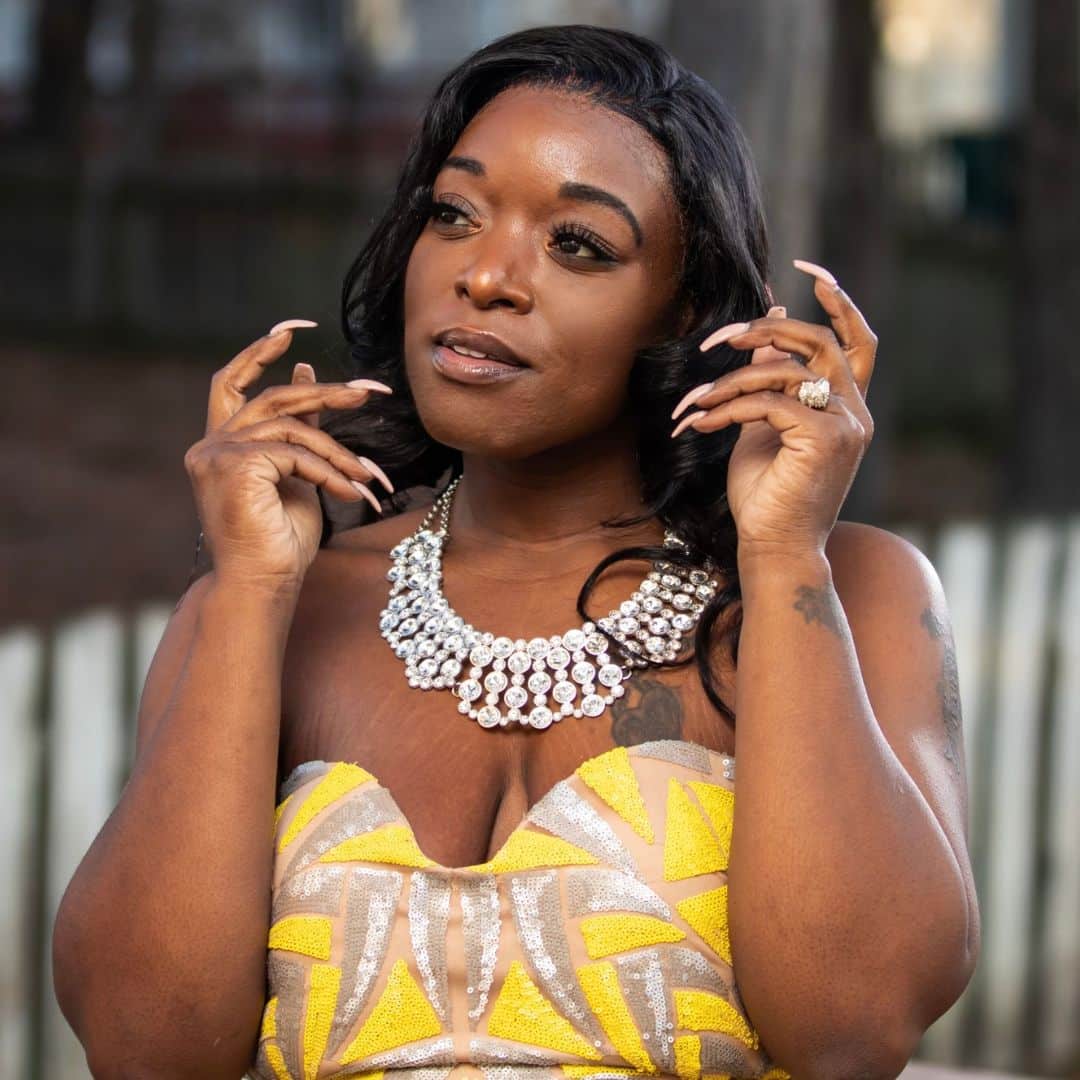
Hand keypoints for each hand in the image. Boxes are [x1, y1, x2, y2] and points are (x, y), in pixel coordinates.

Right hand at [183, 319, 394, 593]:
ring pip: (292, 428)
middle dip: (325, 393)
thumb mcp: (298, 473)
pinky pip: (295, 453)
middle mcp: (210, 445)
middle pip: (273, 399)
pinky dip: (328, 472)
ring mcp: (216, 454)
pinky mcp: (234, 465)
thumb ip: (300, 428)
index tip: (291, 332)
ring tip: (367, 479)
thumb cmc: (281, 540)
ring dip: (338, 453)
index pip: (229, 383)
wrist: (264, 583)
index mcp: (221, 445)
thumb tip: (306, 374)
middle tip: (370, 391)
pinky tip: (349, 495)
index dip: (257, 353)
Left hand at [670, 261, 876, 558]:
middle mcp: (856, 411)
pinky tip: (702, 425)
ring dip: (728, 383)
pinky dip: (728, 409)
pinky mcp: (826, 439)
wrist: (773, 547)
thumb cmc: (767, 494)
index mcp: (847, 406)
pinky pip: (769, 403)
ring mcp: (847, 425)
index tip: (807, 270)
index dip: (840, 301)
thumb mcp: (763, 425)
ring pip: (783, 373)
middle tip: (717, 341)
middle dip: (762, 332)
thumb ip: (768, 378)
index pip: (858, 340)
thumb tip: (764, 325)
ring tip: (694, 405)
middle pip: (817, 342)